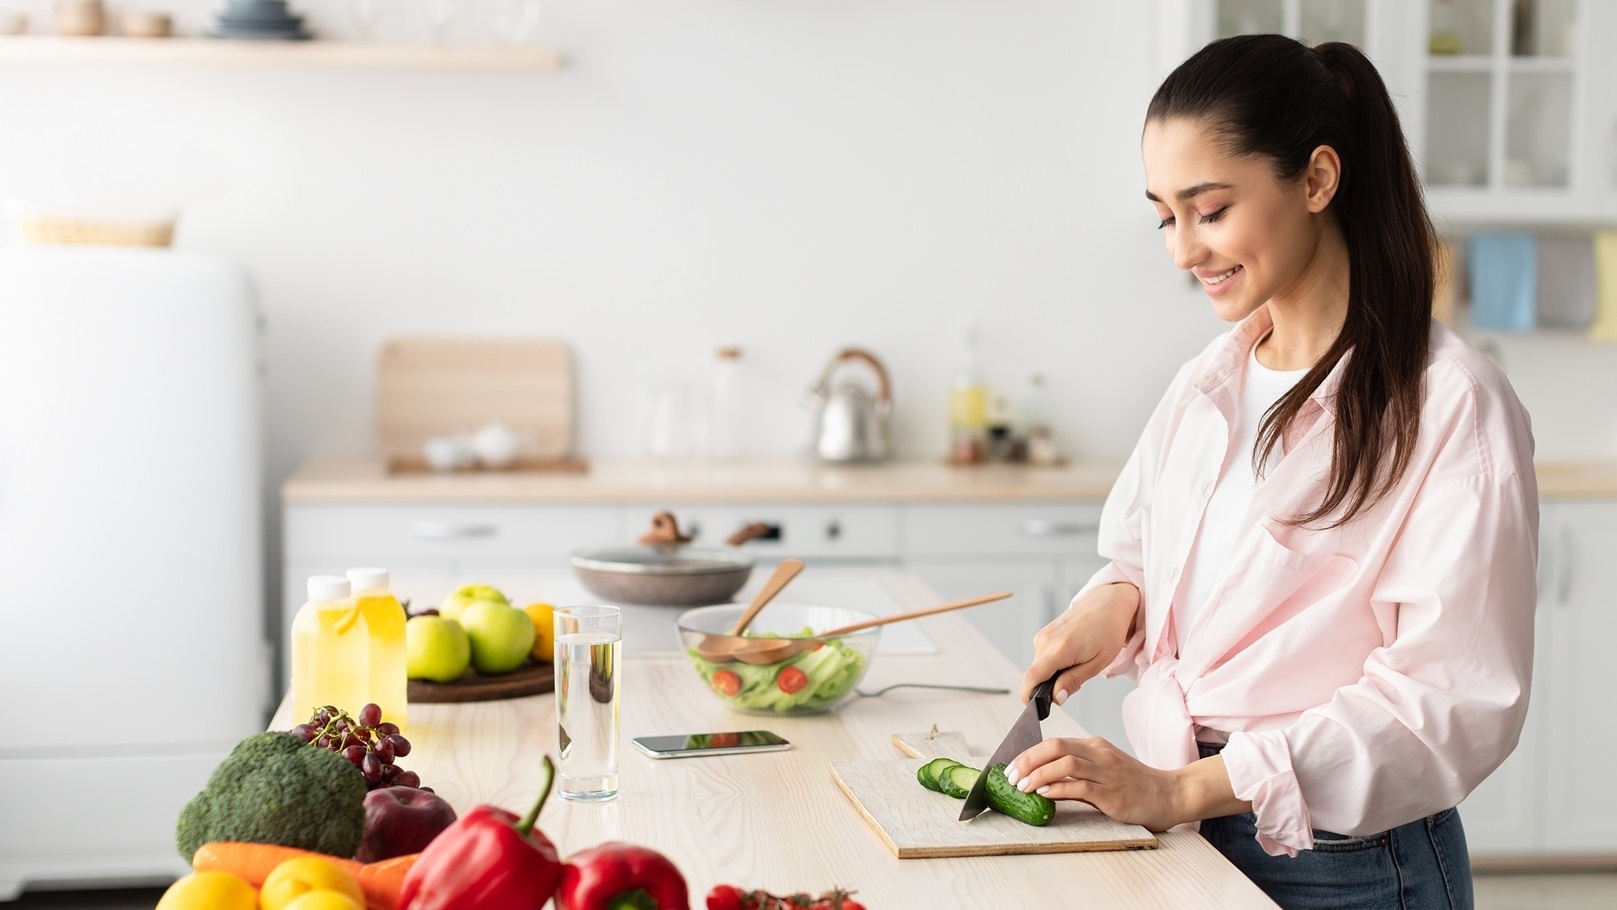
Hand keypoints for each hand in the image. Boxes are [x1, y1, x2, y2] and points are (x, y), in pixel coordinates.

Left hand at [1003, 736, 1183, 831]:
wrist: (1170, 794)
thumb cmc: (1135, 785)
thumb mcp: (1104, 769)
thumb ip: (1078, 770)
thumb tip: (1043, 778)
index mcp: (1095, 746)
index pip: (1055, 742)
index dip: (1029, 753)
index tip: (1013, 766)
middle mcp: (1100, 755)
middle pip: (1056, 747)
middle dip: (1028, 760)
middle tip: (1010, 775)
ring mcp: (1107, 773)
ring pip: (1065, 764)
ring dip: (1038, 775)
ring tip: (1022, 787)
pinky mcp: (1113, 795)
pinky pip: (1080, 787)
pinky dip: (1058, 789)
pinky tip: (1044, 795)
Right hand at [1018, 582, 1137, 705]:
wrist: (1108, 603)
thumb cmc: (1108, 630)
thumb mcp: (1097, 663)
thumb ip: (1073, 681)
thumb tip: (1055, 698)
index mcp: (1059, 648)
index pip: (1032, 678)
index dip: (1029, 697)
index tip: (1037, 709)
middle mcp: (1045, 640)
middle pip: (1035, 676)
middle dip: (1049, 687)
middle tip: (1074, 683)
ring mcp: (1042, 635)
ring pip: (1039, 668)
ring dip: (1053, 675)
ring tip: (1078, 664)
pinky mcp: (1043, 634)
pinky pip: (1042, 658)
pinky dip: (1054, 664)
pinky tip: (1072, 656)